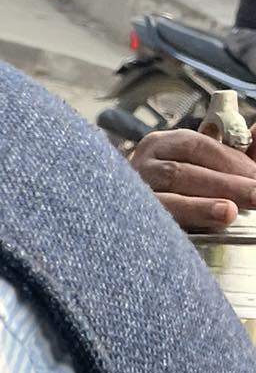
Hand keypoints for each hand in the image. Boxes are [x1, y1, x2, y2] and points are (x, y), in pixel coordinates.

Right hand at [128, 128, 255, 227]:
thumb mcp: (216, 166)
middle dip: (224, 185)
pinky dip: (179, 224)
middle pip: (180, 172)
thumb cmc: (189, 188)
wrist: (146, 221)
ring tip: (229, 212)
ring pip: (165, 198)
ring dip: (201, 206)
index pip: (195, 146)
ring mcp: (133, 195)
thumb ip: (241, 151)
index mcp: (162, 145)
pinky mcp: (131, 220)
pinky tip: (200, 227)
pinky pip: (154, 222)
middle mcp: (142, 165)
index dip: (229, 160)